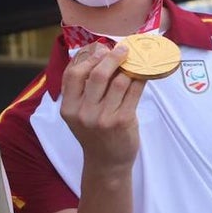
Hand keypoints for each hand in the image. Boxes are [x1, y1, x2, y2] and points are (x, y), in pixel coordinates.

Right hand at [60, 42, 145, 170]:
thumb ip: (82, 88)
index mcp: (68, 108)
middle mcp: (83, 113)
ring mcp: (103, 118)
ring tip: (134, 61)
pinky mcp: (123, 120)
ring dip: (128, 67)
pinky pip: (133, 91)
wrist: (106, 163)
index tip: (100, 49)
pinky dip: (139, 79)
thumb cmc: (93, 133)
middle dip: (112, 57)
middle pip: (98, 74)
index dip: (87, 57)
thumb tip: (98, 52)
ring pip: (119, 81)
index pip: (73, 74)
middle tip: (122, 49)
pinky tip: (142, 74)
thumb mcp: (78, 113)